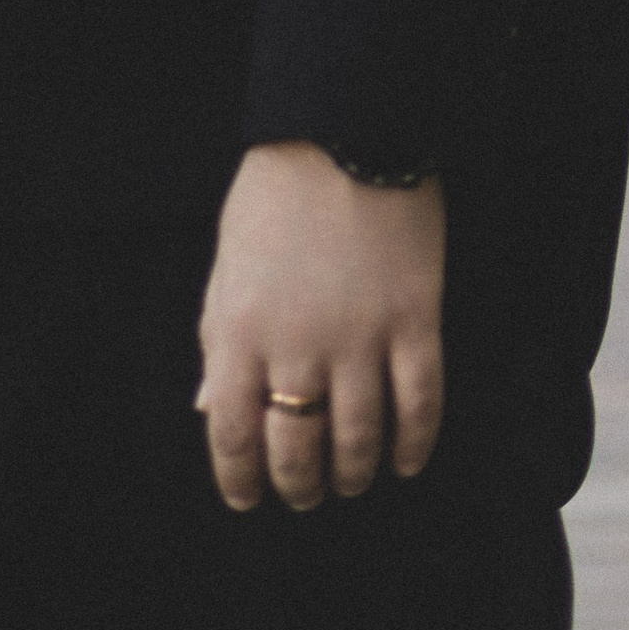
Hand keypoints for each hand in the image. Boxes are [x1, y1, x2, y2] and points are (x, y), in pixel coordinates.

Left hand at [196, 143, 445, 512]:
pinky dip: (413, 445)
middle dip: (298, 484)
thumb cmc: (273, 193)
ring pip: (360, 440)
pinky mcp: (415, 324)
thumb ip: (216, 337)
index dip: (238, 476)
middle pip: (298, 447)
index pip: (232, 430)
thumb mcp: (227, 260)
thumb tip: (208, 408)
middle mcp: (297, 344)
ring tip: (350, 482)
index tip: (244, 498)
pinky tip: (405, 461)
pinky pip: (420, 407)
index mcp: (239, 326)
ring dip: (354, 473)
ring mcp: (361, 338)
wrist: (343, 131)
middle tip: (303, 496)